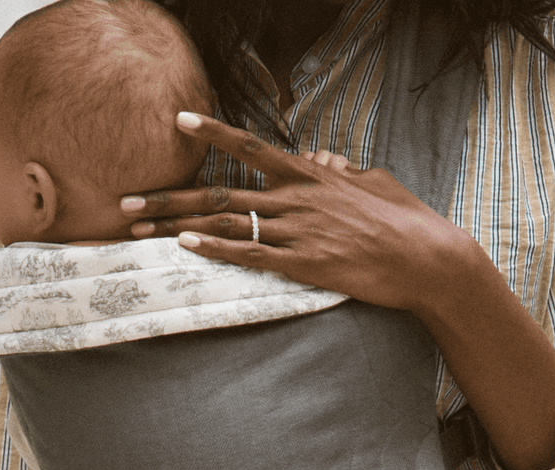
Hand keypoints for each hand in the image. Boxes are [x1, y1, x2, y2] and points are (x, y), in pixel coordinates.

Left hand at [121, 112, 502, 319]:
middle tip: (126, 203)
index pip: (252, 147)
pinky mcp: (304, 264)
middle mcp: (297, 198)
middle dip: (167, 198)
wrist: (427, 259)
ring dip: (176, 227)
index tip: (178, 120)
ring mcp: (298, 231)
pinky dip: (215, 249)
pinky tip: (184, 248)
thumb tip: (326, 159)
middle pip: (219, 192)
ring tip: (137, 232)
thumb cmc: (406, 221)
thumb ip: (344, 170)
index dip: (213, 132)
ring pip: (225, 224)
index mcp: (311, 175)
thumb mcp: (374, 182)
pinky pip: (250, 254)